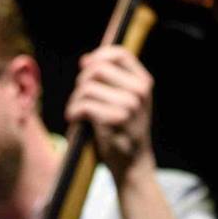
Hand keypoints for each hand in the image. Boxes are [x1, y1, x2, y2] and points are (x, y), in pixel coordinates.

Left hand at [66, 46, 154, 175]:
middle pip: (98, 69)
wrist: (133, 164)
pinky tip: (74, 118)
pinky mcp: (113, 120)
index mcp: (144, 83)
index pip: (119, 54)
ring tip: (76, 111)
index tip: (85, 65)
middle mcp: (139, 92)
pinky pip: (83, 105)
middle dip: (82, 81)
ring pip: (88, 87)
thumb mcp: (129, 101)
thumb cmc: (125, 131)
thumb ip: (114, 80)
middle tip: (79, 97)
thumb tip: (87, 60)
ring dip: (75, 99)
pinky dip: (73, 111)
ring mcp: (128, 106)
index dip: (98, 56)